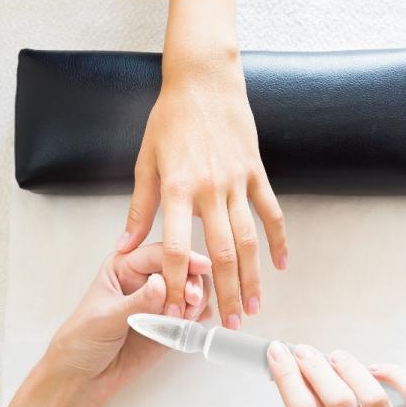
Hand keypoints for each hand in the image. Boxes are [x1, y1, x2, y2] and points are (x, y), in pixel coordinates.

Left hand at [46, 243, 211, 403]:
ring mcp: (160, 301)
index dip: (181, 258)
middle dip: (192, 282)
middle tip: (192, 300)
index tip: (200, 266)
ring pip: (192, 290)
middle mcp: (145, 279)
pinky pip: (193, 314)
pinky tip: (194, 323)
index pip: (159, 254)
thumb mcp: (106, 318)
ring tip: (188, 317)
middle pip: (182, 269)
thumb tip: (161, 284)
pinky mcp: (170, 323)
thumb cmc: (82, 341)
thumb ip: (136, 302)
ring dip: (197, 300)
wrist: (83, 377)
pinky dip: (198, 316)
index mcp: (124, 266)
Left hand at [117, 1, 286, 329]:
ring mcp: (237, 182)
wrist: (204, 81)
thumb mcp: (146, 162)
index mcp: (176, 189)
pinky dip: (278, 240)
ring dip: (253, 277)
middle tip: (230, 325)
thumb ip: (139, 208)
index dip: (174, 283)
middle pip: (220, 254)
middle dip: (226, 293)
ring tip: (255, 307)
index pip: (174, 248)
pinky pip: (271, 212)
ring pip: (248, 240)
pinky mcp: (256, 173)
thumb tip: (124, 246)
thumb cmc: (170, 120)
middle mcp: (209, 190)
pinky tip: (281, 264)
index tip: (175, 310)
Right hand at [266, 343, 405, 406]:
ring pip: (373, 395)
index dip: (288, 379)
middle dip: (316, 369)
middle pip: (339, 402)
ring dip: (349, 368)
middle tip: (304, 352)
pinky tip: (375, 369)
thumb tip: (300, 373)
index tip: (279, 355)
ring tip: (336, 357)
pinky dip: (393, 373)